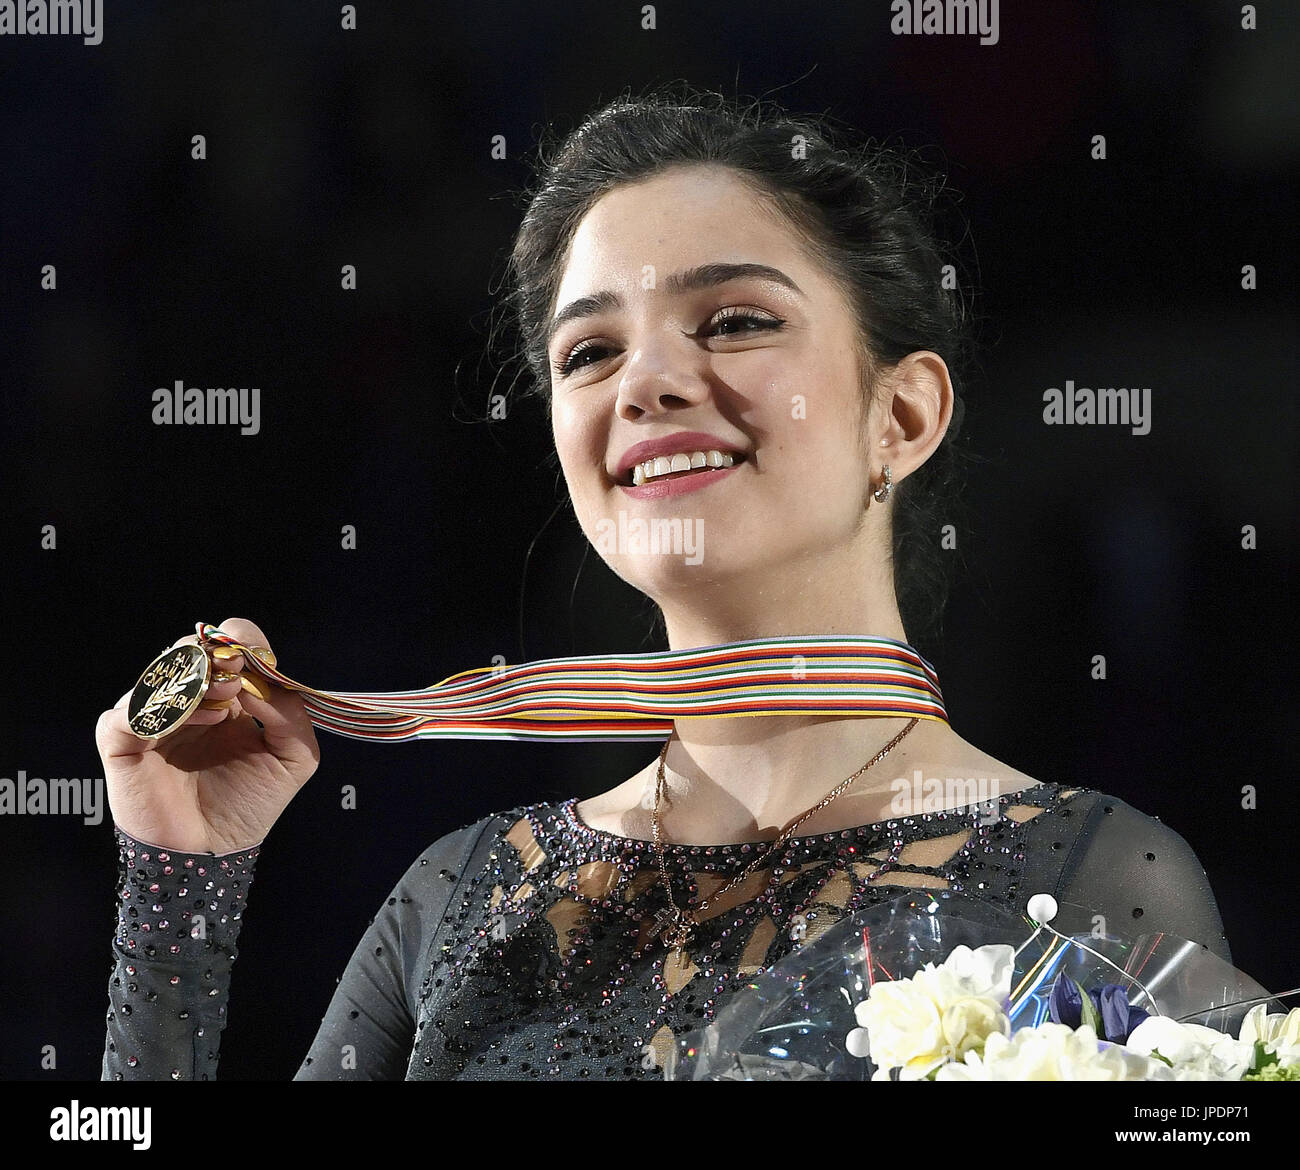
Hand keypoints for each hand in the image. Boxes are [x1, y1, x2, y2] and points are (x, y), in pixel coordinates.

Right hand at [96, 617, 320, 853]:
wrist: (211, 853)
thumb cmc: (248, 806)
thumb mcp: (293, 757)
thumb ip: (291, 714)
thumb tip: (264, 680)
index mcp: (225, 699)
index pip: (228, 648)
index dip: (242, 640)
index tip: (256, 653)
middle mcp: (186, 703)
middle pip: (190, 650)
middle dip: (217, 652)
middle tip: (237, 666)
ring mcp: (152, 718)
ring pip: (161, 673)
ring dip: (196, 676)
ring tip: (226, 694)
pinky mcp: (121, 742)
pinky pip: (130, 711)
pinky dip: (164, 707)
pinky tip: (202, 718)